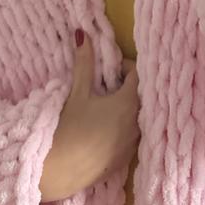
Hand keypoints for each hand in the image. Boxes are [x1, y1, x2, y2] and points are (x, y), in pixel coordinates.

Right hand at [39, 32, 138, 201]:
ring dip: (128, 107)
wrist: (61, 170)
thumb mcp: (78, 93)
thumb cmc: (70, 127)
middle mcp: (138, 123)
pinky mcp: (126, 159)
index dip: (126, 67)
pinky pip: (133, 135)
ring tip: (108, 103)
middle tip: (110, 82)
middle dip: (129, 86)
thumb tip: (84, 34)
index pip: (139, 75)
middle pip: (143, 96)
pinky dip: (125, 125)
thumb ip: (85, 63)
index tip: (111, 68)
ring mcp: (133, 143)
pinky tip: (106, 126)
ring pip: (139, 117)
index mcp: (129, 103)